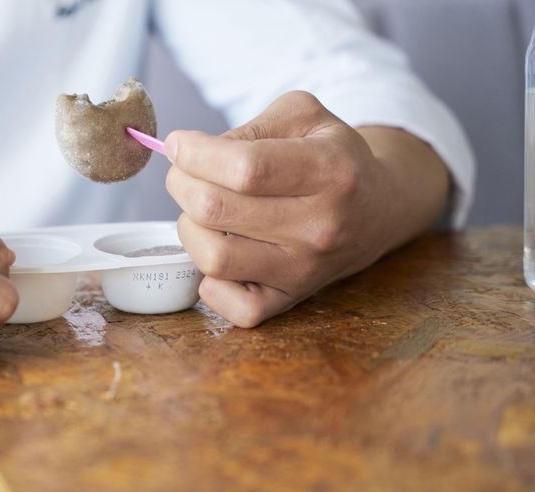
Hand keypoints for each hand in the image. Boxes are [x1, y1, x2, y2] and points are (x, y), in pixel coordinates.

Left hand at [164, 91, 448, 326]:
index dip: (196, 154)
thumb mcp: (305, 116)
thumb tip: (191, 153)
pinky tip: (221, 252)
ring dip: (190, 228)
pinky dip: (210, 283)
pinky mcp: (289, 301)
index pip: (245, 168)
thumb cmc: (330, 158)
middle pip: (215, 209)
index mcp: (330, 170)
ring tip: (202, 212)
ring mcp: (304, 270)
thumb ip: (251, 126)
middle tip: (185, 174)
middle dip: (182, 184)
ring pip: (213, 257)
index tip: (179, 144)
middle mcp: (320, 226)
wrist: (378, 211)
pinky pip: (232, 308)